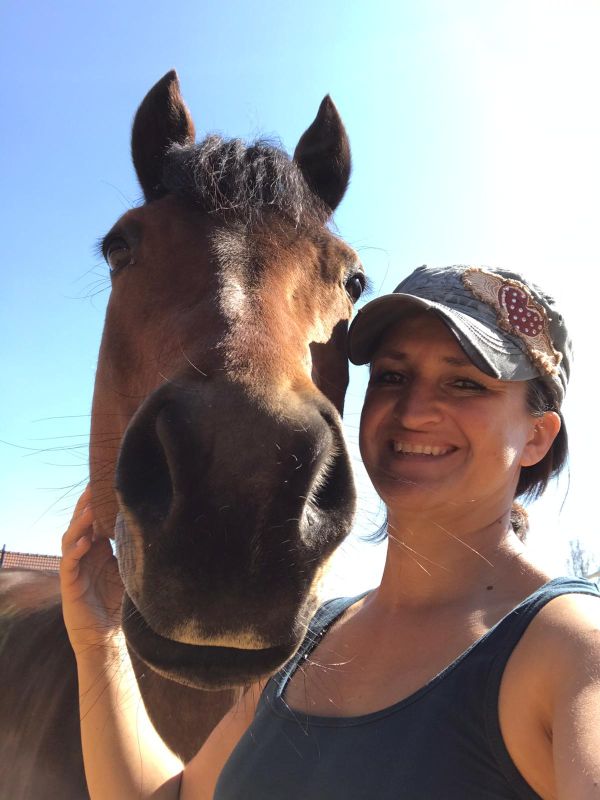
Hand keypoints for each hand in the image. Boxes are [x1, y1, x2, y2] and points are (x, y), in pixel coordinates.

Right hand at [60, 486, 123, 657]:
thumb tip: (159, 528)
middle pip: (81, 523)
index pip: (95, 519)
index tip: (108, 483)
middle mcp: (85, 554)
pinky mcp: (69, 584)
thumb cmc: (120, 603)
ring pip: (71, 538)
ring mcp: (75, 567)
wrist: (107, 637)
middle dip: (87, 504)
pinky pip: (68, 562)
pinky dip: (75, 550)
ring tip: (90, 510)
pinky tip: (85, 542)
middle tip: (95, 486)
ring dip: (80, 523)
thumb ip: (135, 551)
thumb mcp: (131, 570)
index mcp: (99, 548)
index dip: (99, 502)